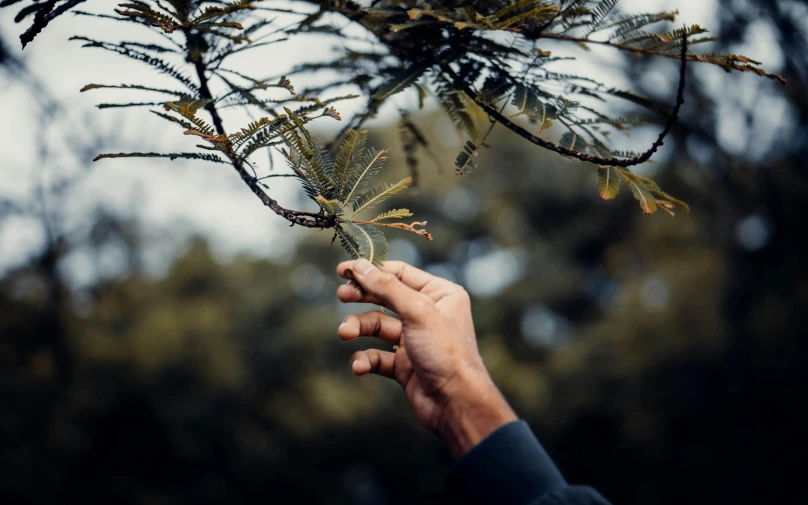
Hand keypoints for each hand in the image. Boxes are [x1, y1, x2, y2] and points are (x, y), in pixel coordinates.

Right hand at [336, 258, 516, 458]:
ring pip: (377, 326)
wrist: (457, 403)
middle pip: (385, 297)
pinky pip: (377, 356)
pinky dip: (365, 360)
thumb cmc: (446, 353)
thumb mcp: (417, 312)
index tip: (343, 270)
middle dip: (362, 297)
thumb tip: (360, 266)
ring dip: (358, 328)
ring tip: (344, 333)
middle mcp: (428, 314)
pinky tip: (359, 366)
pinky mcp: (404, 365)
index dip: (371, 270)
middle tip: (341, 295)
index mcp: (441, 294)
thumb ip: (387, 287)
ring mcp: (415, 340)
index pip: (400, 273)